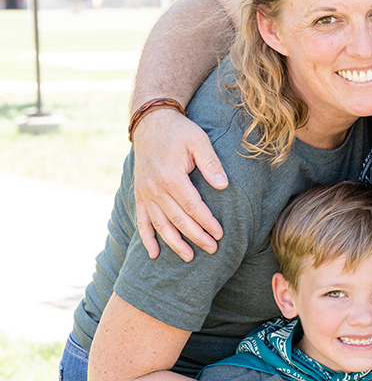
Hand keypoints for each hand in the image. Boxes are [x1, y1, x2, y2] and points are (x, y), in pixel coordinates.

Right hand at [132, 108, 227, 260]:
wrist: (151, 122)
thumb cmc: (180, 132)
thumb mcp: (199, 141)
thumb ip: (211, 163)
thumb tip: (223, 185)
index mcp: (171, 177)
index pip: (193, 207)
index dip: (207, 222)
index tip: (220, 233)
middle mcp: (155, 189)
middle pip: (178, 220)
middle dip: (196, 236)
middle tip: (212, 249)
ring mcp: (145, 193)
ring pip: (160, 225)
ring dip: (174, 243)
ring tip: (189, 257)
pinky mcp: (139, 194)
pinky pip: (141, 221)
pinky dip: (147, 238)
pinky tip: (154, 254)